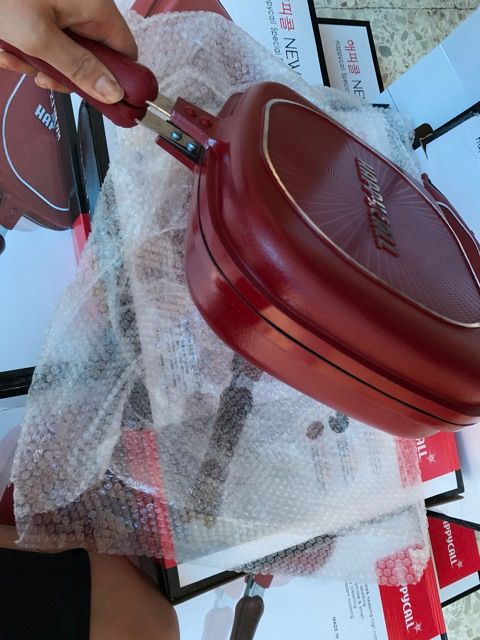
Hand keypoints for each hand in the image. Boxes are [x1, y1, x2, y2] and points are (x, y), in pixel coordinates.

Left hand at [0, 0, 136, 102]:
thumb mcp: (38, 37)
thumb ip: (78, 68)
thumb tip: (113, 93)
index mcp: (94, 7)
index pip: (124, 53)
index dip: (115, 80)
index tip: (99, 99)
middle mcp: (82, 6)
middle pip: (91, 57)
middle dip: (61, 72)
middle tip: (38, 73)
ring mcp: (60, 7)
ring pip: (62, 53)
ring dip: (35, 62)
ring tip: (10, 52)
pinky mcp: (41, 9)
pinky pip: (42, 40)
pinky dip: (23, 47)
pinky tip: (4, 43)